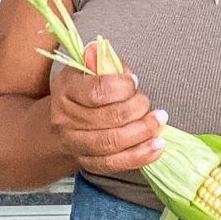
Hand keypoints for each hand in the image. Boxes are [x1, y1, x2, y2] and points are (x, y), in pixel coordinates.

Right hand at [48, 42, 166, 173]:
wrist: (61, 124)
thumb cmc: (82, 90)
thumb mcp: (86, 69)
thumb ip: (100, 61)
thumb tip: (104, 55)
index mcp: (65, 91)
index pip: (97, 92)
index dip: (122, 87)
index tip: (134, 82)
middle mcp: (65, 120)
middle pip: (108, 119)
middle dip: (137, 109)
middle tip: (146, 102)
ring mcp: (75, 144)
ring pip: (112, 143)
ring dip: (143, 132)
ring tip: (159, 121)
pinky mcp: (88, 163)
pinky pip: (115, 164)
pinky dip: (141, 156)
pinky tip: (157, 145)